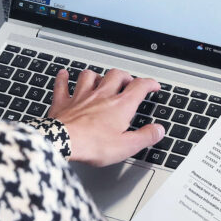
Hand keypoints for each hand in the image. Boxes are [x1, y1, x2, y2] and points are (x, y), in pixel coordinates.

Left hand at [48, 68, 164, 165]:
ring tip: (100, 79)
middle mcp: (101, 95)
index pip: (139, 87)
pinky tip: (63, 74)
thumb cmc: (92, 144)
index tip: (153, 85)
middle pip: (116, 75)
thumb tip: (158, 130)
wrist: (62, 141)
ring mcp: (81, 96)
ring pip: (90, 76)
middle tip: (128, 82)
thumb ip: (145, 136)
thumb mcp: (126, 146)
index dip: (149, 84)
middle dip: (125, 76)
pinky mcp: (63, 102)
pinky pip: (62, 85)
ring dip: (97, 75)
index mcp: (119, 106)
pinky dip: (63, 78)